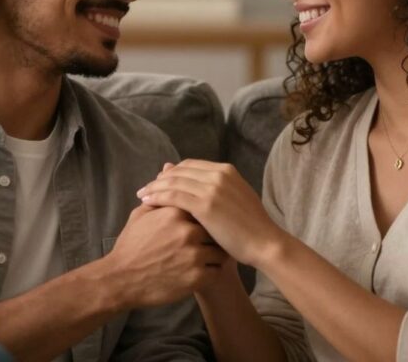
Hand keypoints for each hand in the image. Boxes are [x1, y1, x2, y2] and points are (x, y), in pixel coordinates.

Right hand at [102, 204, 226, 309]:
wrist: (120, 279)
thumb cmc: (130, 246)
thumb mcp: (140, 215)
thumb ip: (160, 193)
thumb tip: (168, 168)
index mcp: (176, 213)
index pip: (203, 207)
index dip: (204, 216)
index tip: (202, 223)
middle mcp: (188, 232)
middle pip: (214, 229)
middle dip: (213, 235)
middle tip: (208, 242)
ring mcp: (194, 255)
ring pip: (220, 251)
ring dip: (214, 254)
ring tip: (204, 258)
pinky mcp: (197, 277)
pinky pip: (216, 271)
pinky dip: (211, 272)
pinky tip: (200, 272)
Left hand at [137, 160, 285, 267]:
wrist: (265, 243)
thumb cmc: (251, 228)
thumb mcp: (235, 200)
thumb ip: (216, 189)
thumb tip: (197, 184)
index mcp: (226, 171)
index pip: (190, 165)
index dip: (172, 173)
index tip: (159, 182)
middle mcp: (218, 174)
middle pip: (179, 171)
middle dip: (160, 179)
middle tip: (146, 188)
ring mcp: (212, 188)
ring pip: (173, 182)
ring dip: (154, 186)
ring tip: (142, 194)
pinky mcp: (205, 205)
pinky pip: (173, 196)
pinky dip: (157, 197)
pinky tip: (147, 202)